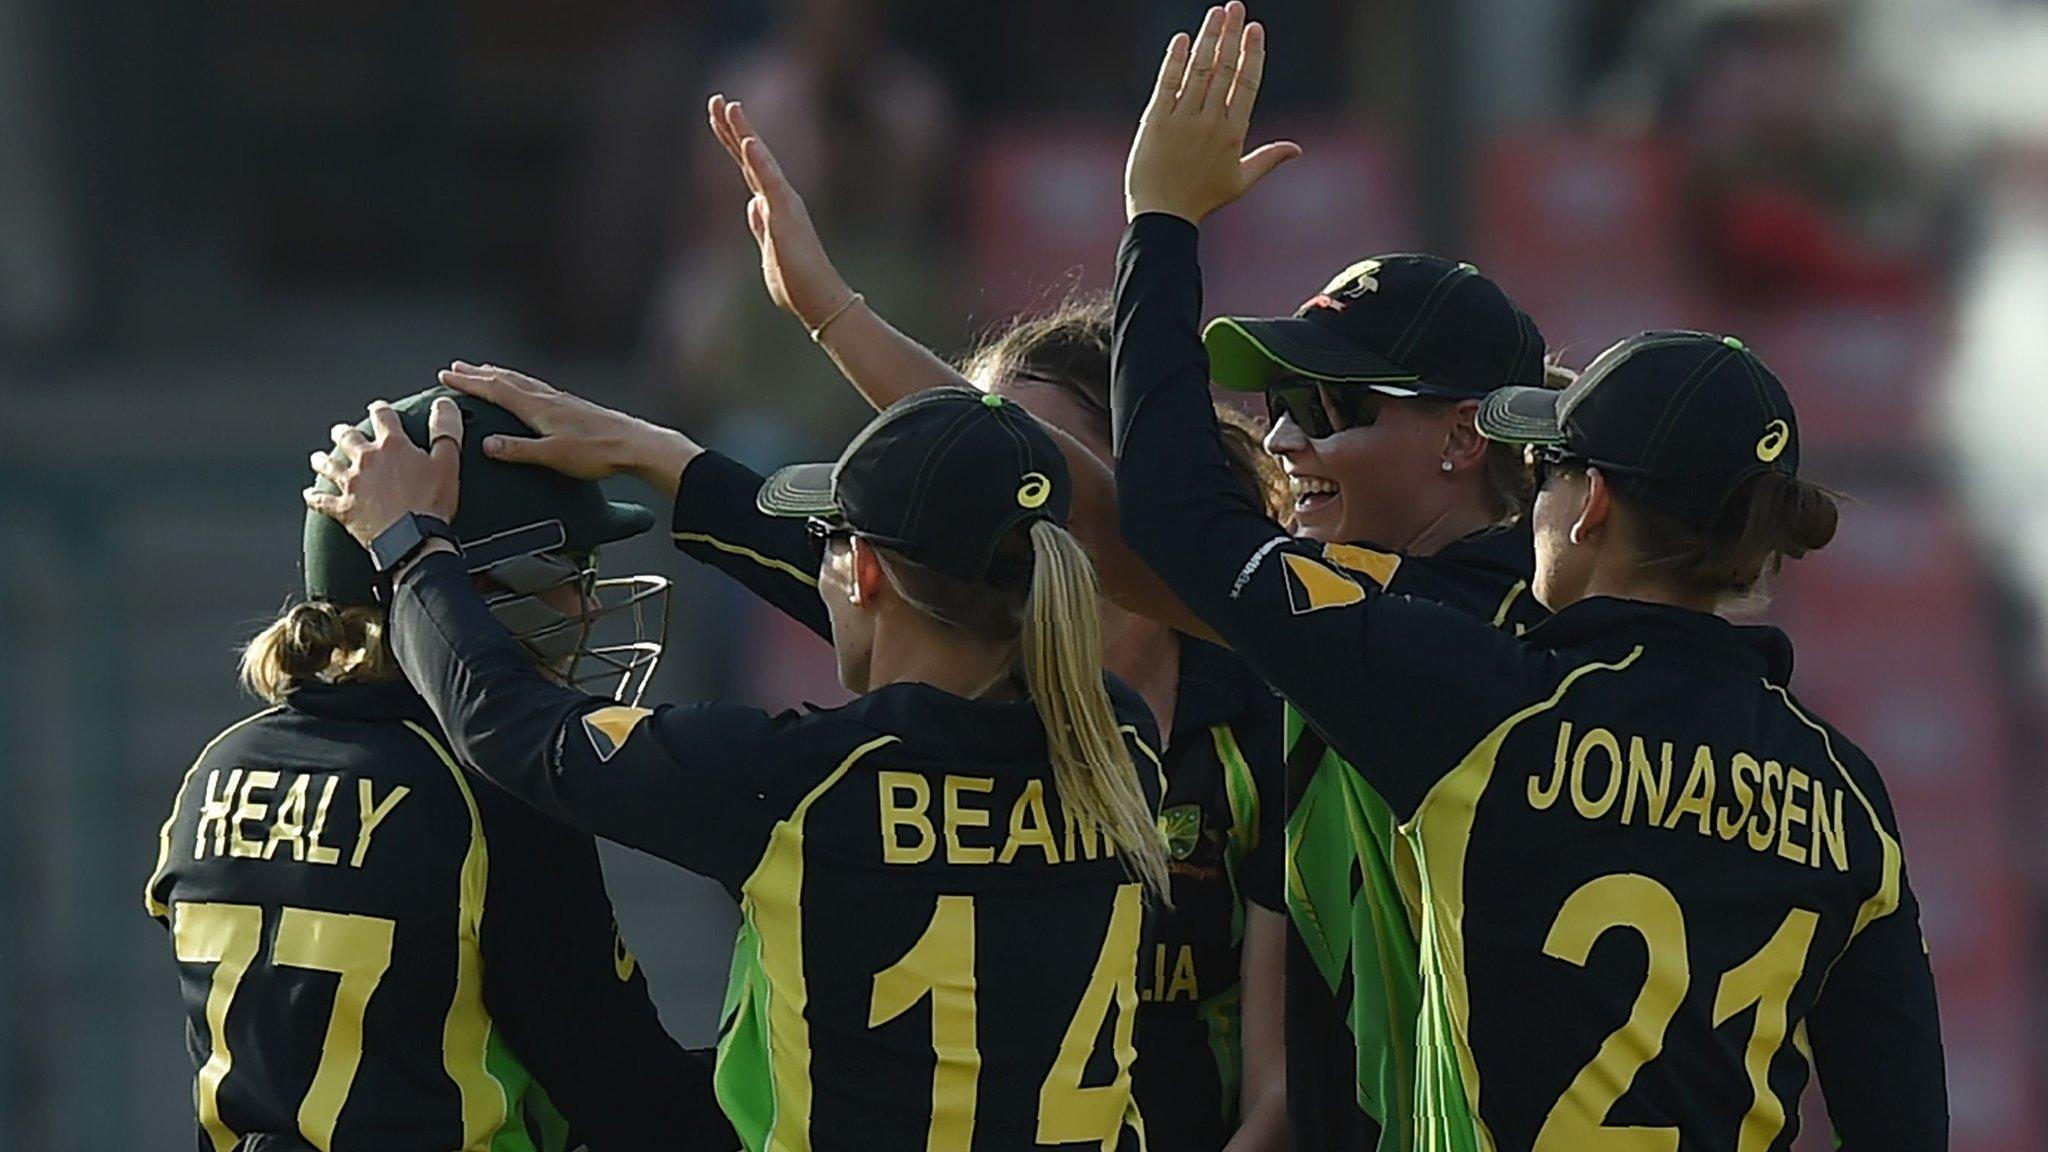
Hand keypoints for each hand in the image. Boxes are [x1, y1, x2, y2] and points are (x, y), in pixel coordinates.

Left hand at [305, 397, 461, 548]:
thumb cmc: (432, 503)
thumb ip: (445, 431)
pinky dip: (314, 496)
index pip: (383, 417)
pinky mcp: (344, 508)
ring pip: (329, 466)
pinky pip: (322, 501)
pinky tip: (309, 494)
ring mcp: (352, 485)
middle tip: (340, 431)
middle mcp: (367, 460)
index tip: (378, 408)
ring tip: (318, 457)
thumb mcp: (448, 463)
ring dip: (322, 460)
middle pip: (349, 438)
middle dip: (344, 432)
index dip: (380, 410)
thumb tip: (443, 404)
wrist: (414, 540)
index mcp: (392, 446)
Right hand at [439, 362, 700, 497]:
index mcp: (538, 407)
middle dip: (479, 374)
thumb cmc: (597, 452)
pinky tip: (526, 389)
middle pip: (506, 380)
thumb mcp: (553, 456)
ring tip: (484, 370)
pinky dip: (521, 383)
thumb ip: (518, 450)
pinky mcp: (574, 406)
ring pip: (522, 381)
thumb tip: (486, 444)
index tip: (447, 375)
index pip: (496, 390)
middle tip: (457, 367)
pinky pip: (537, 387)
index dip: (469, 383)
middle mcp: (548, 398)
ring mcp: (562, 400)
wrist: (636, 445)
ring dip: (499, 375)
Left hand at [707, 94, 858, 330]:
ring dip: (744, 132)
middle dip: (732, 127)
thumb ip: (760, 226)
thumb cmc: (797, 284)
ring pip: (759, 161)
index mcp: (771, 207)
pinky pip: (770, 182)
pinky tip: (747, 140)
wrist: (819, 302)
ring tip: (729, 106)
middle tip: (716, 99)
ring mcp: (783, 205)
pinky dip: (759, 160)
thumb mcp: (768, 250)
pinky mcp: (786, 215)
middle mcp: (779, 199)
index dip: (733, 141)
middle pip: (750, 156)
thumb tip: (751, 206)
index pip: (747, 168)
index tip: (720, 118)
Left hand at [1125, 2, 1299, 224]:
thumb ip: (1268, 159)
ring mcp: (1182, 120)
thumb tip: (1298, 149)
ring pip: (1198, 70)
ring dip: (1207, 38)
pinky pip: (1167, 84)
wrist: (1163, 216)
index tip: (1255, 28)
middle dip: (1231, 34)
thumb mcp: (1240, 181)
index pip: (1247, 83)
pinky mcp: (1156, 121)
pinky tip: (1182, 38)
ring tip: (1215, 13)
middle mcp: (1210, 121)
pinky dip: (1174, 60)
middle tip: (1236, 6)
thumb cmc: (1201, 199)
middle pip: (1224, 69)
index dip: (1252, 53)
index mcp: (1233, 132)